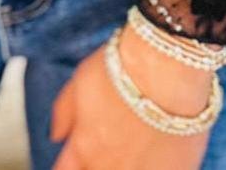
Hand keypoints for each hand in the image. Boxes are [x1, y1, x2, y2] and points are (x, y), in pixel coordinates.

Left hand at [49, 21, 213, 168]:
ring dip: (123, 166)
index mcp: (84, 147)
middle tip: (105, 148)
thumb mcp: (80, 80)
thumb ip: (63, 112)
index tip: (76, 156)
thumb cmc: (124, 66)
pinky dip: (153, 167)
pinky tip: (155, 155)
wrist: (170, 67)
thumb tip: (55, 135)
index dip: (69, 166)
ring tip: (130, 150)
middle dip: (94, 165)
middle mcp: (109, 167)